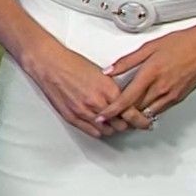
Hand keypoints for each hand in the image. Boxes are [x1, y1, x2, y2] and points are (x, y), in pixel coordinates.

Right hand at [19, 42, 153, 138]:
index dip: (140, 119)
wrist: (49, 64)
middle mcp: (97, 103)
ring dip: (113, 128)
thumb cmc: (71, 63)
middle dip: (127, 124)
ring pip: (108, 131)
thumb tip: (122, 99)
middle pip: (122, 125)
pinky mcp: (72, 117)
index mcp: (108, 90)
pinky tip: (101, 126)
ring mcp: (84, 112)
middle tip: (129, 121)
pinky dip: (100, 131)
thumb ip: (112, 89)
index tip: (145, 121)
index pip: (131, 113)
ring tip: (114, 123)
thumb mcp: (100, 73)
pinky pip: (92, 132)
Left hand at [95, 24, 195, 124]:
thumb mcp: (149, 47)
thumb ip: (127, 61)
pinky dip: (148, 111)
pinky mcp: (178, 98)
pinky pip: (159, 110)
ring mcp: (171, 95)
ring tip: (122, 115)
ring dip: (134, 116)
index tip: (101, 116)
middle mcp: (160, 88)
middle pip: (135, 109)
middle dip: (120, 115)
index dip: (111, 110)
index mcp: (150, 74)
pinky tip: (142, 108)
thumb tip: (109, 70)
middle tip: (108, 116)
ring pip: (147, 113)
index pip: (126, 99)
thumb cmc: (182, 43)